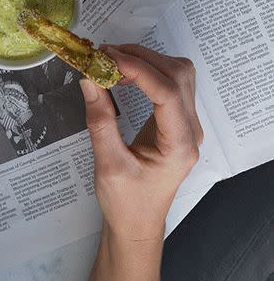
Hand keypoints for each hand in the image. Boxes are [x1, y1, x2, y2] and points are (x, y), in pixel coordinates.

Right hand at [80, 44, 202, 242]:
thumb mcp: (108, 165)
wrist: (137, 225)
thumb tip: (90, 79)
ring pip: (178, 74)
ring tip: (113, 62)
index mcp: (179, 146)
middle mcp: (190, 131)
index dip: (140, 70)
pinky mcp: (177, 120)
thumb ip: (100, 121)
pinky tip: (125, 74)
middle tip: (106, 55)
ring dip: (147, 60)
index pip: (168, 93)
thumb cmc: (126, 203)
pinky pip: (171, 83)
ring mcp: (187, 124)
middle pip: (178, 76)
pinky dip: (149, 70)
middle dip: (143, 58)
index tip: (109, 58)